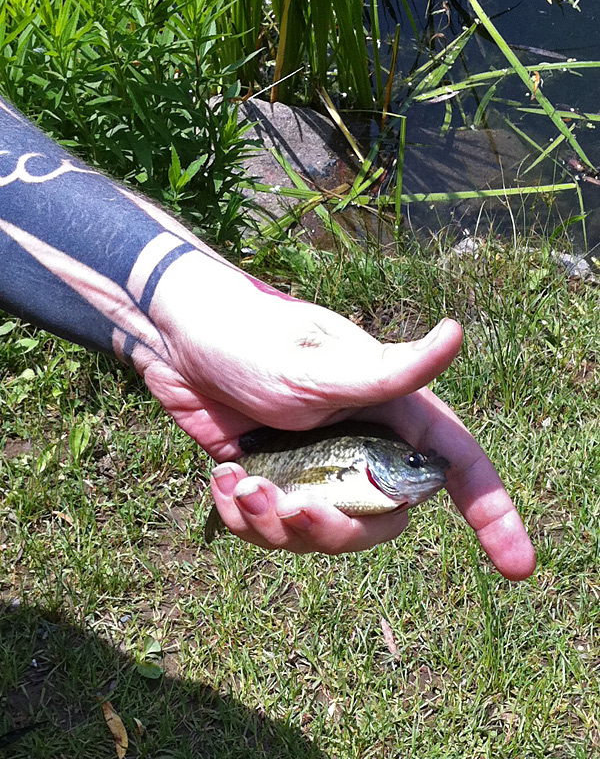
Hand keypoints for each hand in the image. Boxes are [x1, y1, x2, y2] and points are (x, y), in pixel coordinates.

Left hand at [141, 251, 534, 578]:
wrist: (176, 338)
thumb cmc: (249, 336)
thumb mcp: (316, 364)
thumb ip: (388, 372)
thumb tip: (457, 334)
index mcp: (389, 409)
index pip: (457, 466)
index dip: (494, 515)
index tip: (517, 568)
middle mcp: (359, 443)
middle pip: (381, 521)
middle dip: (335, 529)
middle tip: (289, 507)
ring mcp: (314, 466)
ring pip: (322, 534)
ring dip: (279, 525)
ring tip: (240, 486)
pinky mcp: (272, 479)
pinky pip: (273, 530)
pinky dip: (245, 519)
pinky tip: (220, 482)